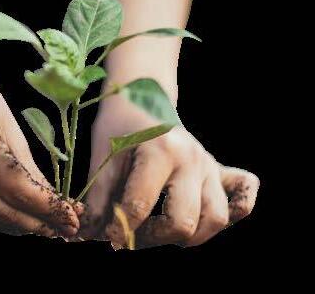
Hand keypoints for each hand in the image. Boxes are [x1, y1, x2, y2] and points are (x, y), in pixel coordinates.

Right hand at [0, 50, 80, 236]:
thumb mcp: (9, 125)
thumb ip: (28, 169)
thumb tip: (53, 207)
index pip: (18, 191)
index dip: (49, 210)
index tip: (72, 221)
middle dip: (35, 224)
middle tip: (62, 230)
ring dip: (13, 224)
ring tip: (39, 224)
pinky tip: (8, 213)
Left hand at [80, 93, 259, 247]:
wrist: (142, 96)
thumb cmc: (119, 126)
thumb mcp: (103, 157)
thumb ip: (97, 199)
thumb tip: (90, 235)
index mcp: (160, 152)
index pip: (140, 207)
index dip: (118, 230)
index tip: (106, 239)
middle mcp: (192, 159)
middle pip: (184, 222)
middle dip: (153, 238)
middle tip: (133, 233)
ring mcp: (209, 165)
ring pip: (216, 219)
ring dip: (188, 236)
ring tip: (161, 229)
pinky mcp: (220, 171)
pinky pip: (243, 199)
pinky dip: (232, 214)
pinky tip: (202, 217)